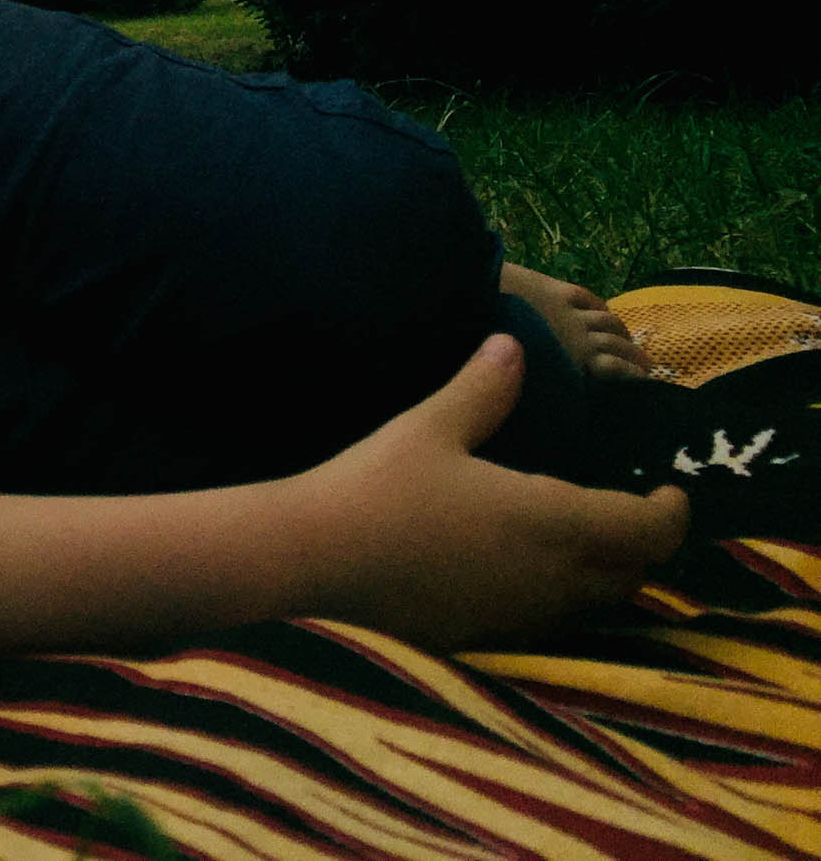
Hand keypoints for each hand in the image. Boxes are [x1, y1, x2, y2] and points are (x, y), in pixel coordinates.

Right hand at [297, 334, 690, 647]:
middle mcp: (554, 579)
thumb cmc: (376, 489)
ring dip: (603, 570)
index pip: (649, 530)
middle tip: (625, 505)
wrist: (312, 563)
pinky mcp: (490, 638)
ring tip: (578, 533)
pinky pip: (553, 619)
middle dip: (641, 541)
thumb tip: (513, 346)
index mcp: (552, 521)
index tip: (670, 489)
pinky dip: (561, 593)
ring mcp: (523, 617)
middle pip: (633, 572)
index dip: (673, 512)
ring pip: (596, 602)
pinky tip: (520, 566)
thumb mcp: (429, 427)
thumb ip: (482, 390)